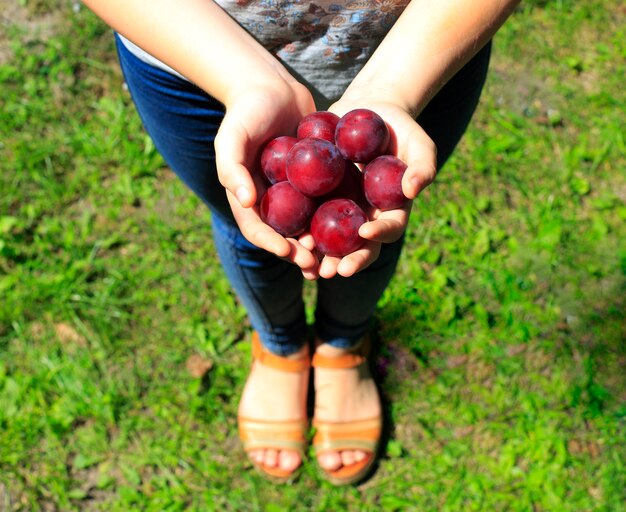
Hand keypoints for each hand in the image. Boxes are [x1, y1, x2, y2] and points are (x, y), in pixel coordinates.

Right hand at [214, 81, 320, 279]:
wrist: (273, 87)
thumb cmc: (246, 111)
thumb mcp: (232, 136)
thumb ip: (231, 167)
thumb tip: (245, 201)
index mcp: (249, 197)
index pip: (257, 228)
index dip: (271, 244)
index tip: (288, 252)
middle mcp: (272, 199)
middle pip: (284, 235)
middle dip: (299, 253)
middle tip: (317, 265)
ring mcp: (295, 192)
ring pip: (308, 225)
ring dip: (320, 245)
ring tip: (336, 258)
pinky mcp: (317, 180)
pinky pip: (327, 202)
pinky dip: (338, 218)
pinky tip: (355, 228)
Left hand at [313, 97, 436, 278]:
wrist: (369, 112)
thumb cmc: (401, 129)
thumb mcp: (419, 143)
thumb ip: (423, 166)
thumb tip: (413, 190)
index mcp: (390, 210)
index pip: (388, 229)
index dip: (378, 235)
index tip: (364, 234)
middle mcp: (365, 215)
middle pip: (357, 245)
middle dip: (346, 260)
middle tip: (332, 271)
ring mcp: (341, 207)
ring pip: (331, 238)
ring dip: (319, 254)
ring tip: (306, 262)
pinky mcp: (320, 196)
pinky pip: (308, 215)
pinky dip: (299, 227)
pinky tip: (286, 235)